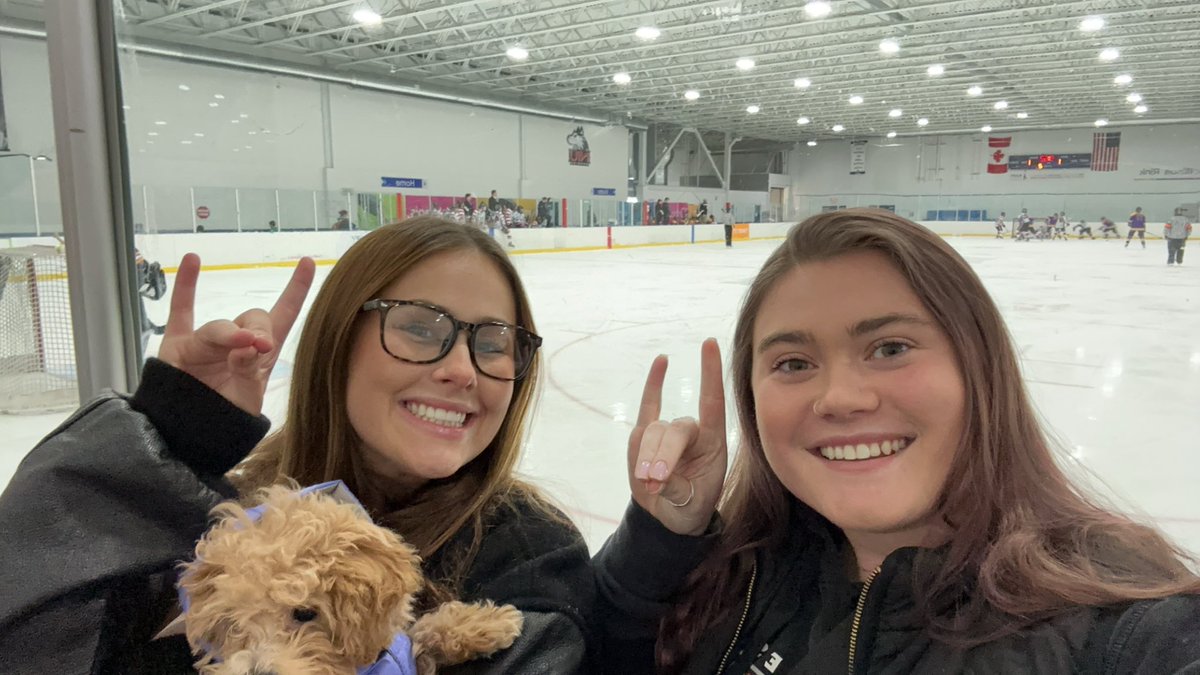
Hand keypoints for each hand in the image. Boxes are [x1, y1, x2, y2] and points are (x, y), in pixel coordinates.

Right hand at [156, 253, 315, 415]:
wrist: (188, 438)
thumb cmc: (223, 419)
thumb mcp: (246, 397)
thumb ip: (250, 369)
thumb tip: (249, 343)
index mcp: (260, 353)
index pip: (283, 314)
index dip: (295, 290)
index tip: (307, 262)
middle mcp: (235, 342)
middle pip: (253, 318)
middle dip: (260, 329)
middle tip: (262, 346)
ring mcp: (205, 342)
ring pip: (220, 327)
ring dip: (231, 334)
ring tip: (241, 345)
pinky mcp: (178, 346)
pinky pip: (181, 311)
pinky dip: (186, 285)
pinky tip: (193, 261)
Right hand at [627, 338, 727, 535]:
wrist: (672, 517)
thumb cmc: (689, 507)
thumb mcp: (690, 505)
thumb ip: (675, 488)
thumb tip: (653, 475)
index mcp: (713, 443)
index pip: (712, 402)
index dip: (711, 374)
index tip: (710, 344)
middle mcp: (693, 431)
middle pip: (674, 430)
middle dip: (663, 456)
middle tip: (655, 482)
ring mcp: (668, 432)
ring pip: (652, 433)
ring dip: (646, 458)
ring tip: (648, 482)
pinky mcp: (645, 436)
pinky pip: (647, 407)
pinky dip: (653, 385)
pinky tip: (662, 361)